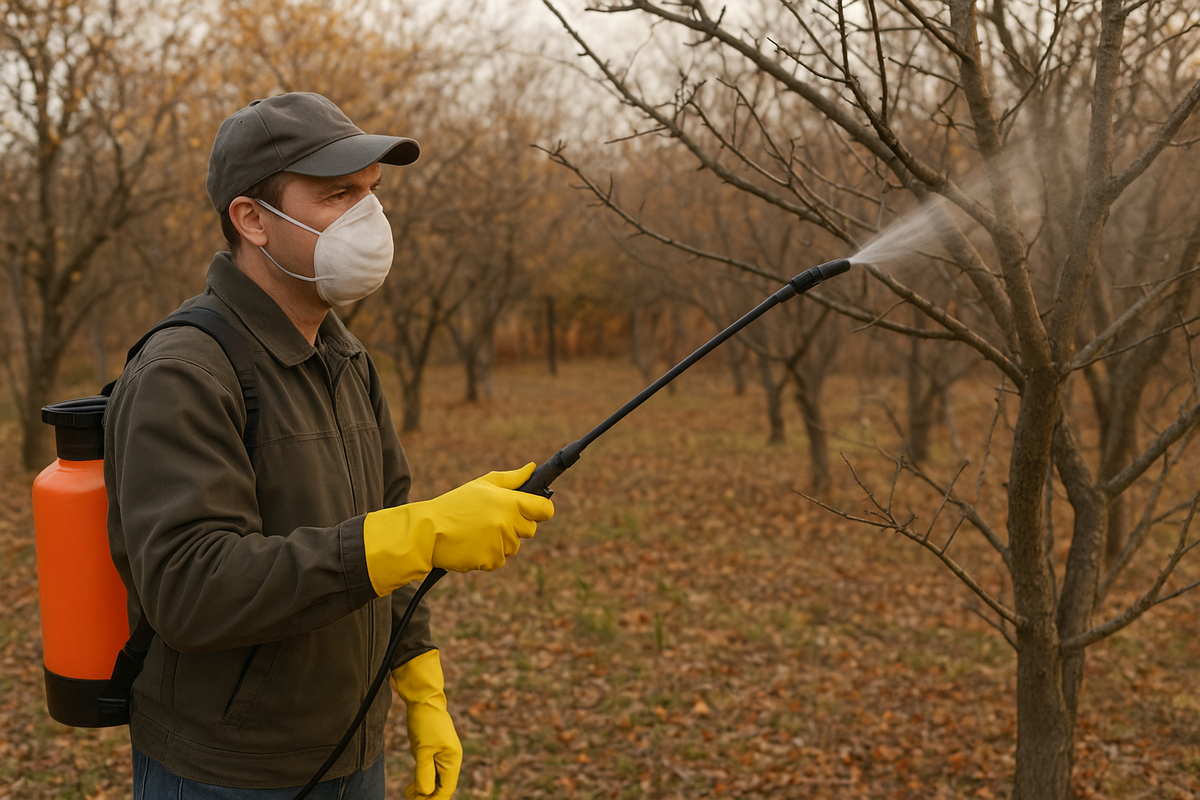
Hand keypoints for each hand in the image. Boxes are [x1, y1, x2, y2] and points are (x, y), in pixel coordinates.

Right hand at [363, 462, 554, 594]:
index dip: (541, 509)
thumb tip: (532, 468)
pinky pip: (500, 560)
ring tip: (477, 531)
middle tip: (492, 519)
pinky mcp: (491, 561)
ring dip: (501, 541)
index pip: (545, 509)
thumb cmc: (455, 504)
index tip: (534, 509)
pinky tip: (472, 545)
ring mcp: (500, 544)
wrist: (428, 532)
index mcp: (509, 502)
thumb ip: (511, 479)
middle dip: (517, 526)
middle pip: (530, 529)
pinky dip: (488, 555)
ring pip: (514, 546)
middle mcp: (508, 523)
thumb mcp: (482, 485)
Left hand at [391, 650, 461, 798]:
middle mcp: (450, 759)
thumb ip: (425, 772)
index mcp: (452, 759)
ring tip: (407, 794)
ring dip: (422, 788)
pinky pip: (429, 770)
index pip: (446, 788)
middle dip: (427, 795)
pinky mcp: (433, 750)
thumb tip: (426, 793)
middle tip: (410, 799)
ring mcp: (442, 754)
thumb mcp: (423, 749)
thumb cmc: (425, 722)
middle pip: (441, 786)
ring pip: (434, 779)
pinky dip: (421, 778)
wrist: (423, 700)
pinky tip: (411, 785)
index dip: (434, 799)